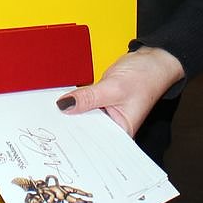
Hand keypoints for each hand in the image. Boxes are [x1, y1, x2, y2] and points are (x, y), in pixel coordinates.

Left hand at [55, 47, 184, 135]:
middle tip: (50, 125)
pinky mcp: (103, 103)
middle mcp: (115, 127)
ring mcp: (108, 115)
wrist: (152, 59)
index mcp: (123, 133)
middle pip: (89, 131)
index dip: (78, 142)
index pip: (96, 143)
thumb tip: (65, 106)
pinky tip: (64, 104)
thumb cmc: (146, 76)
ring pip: (85, 118)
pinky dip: (77, 103)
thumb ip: (89, 97)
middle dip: (72, 127)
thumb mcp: (114, 88)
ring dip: (73, 114)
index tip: (59, 138)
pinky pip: (86, 106)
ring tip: (53, 116)